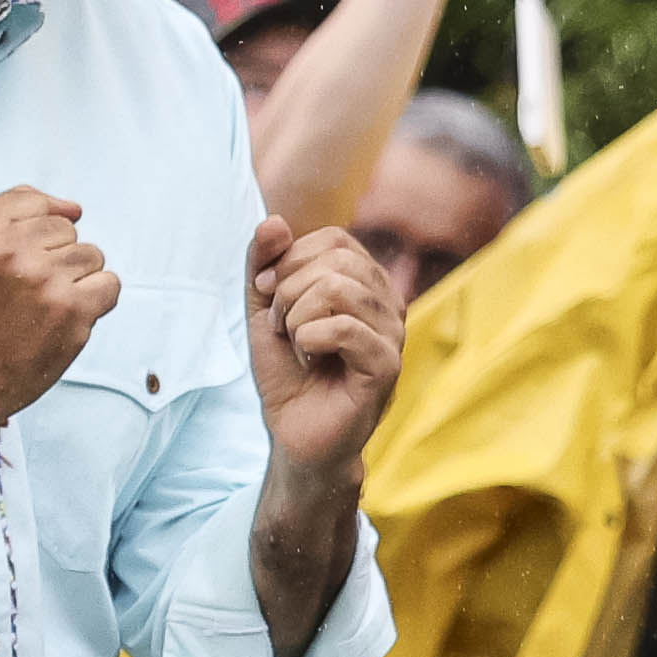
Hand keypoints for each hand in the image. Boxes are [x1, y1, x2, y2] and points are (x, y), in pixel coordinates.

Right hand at [0, 186, 115, 422]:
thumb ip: (9, 214)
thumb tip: (74, 208)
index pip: (36, 203)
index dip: (36, 234)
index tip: (21, 261)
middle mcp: (8, 248)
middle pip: (67, 230)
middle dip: (55, 258)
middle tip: (26, 292)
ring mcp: (42, 278)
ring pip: (91, 255)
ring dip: (75, 281)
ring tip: (44, 307)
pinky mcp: (71, 308)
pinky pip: (109, 284)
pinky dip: (95, 302)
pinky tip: (66, 317)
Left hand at [248, 214, 405, 484]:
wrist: (295, 435)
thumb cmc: (287, 374)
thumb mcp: (264, 310)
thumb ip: (264, 265)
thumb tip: (274, 221)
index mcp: (365, 284)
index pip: (334, 239)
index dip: (291, 259)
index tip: (268, 295)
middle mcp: (387, 303)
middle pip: (337, 260)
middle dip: (290, 290)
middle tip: (281, 327)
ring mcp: (392, 334)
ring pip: (340, 289)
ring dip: (297, 317)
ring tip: (296, 345)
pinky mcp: (387, 366)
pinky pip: (346, 328)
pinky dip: (310, 340)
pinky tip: (308, 360)